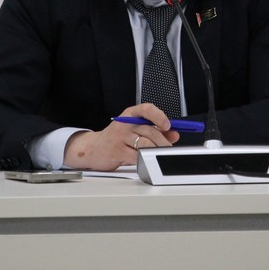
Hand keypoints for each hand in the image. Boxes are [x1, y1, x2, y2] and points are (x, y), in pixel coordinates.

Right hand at [62, 103, 180, 170]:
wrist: (94, 149)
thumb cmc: (117, 139)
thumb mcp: (135, 131)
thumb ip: (155, 130)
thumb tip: (174, 134)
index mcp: (130, 114)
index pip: (147, 109)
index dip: (159, 116)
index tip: (168, 125)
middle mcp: (125, 123)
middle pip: (150, 131)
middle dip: (163, 142)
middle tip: (169, 148)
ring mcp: (120, 137)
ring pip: (146, 144)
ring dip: (156, 152)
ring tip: (158, 155)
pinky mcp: (117, 151)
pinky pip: (137, 156)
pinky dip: (145, 159)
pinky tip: (144, 160)